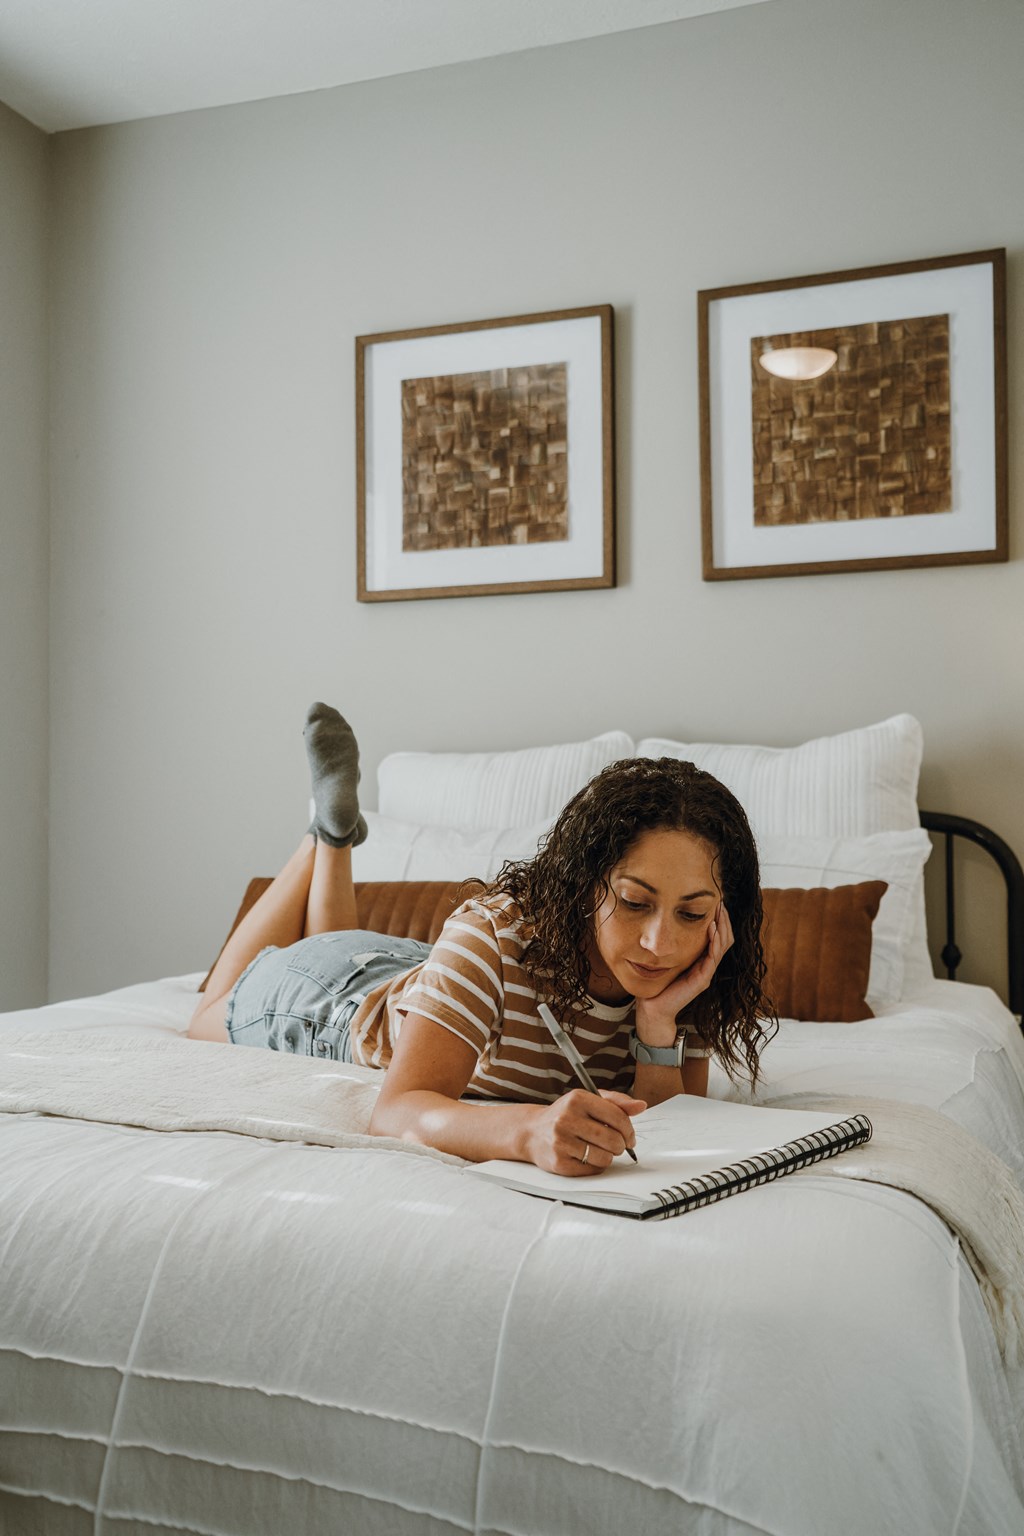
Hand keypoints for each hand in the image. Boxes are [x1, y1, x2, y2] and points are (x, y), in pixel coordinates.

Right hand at [523, 1089, 645, 1176]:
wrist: (532, 1132)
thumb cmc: (566, 1115)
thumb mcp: (588, 1100)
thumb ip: (616, 1103)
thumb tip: (641, 1106)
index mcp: (578, 1099)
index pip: (618, 1117)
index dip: (629, 1130)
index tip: (630, 1137)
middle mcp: (567, 1118)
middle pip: (613, 1140)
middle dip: (620, 1145)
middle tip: (615, 1145)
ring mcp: (561, 1141)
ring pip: (605, 1157)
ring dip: (608, 1156)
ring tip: (599, 1150)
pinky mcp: (559, 1162)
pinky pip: (592, 1170)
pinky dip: (596, 1166)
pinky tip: (586, 1157)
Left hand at [634, 902, 734, 1043]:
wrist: (653, 1008)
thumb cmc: (658, 982)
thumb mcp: (668, 957)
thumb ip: (674, 943)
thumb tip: (668, 919)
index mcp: (702, 959)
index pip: (718, 936)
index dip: (720, 919)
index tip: (717, 901)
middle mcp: (707, 965)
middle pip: (725, 939)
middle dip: (724, 919)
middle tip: (722, 901)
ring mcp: (707, 973)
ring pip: (722, 946)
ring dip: (722, 927)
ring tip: (720, 910)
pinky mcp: (702, 980)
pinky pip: (713, 958)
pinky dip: (714, 942)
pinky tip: (712, 928)